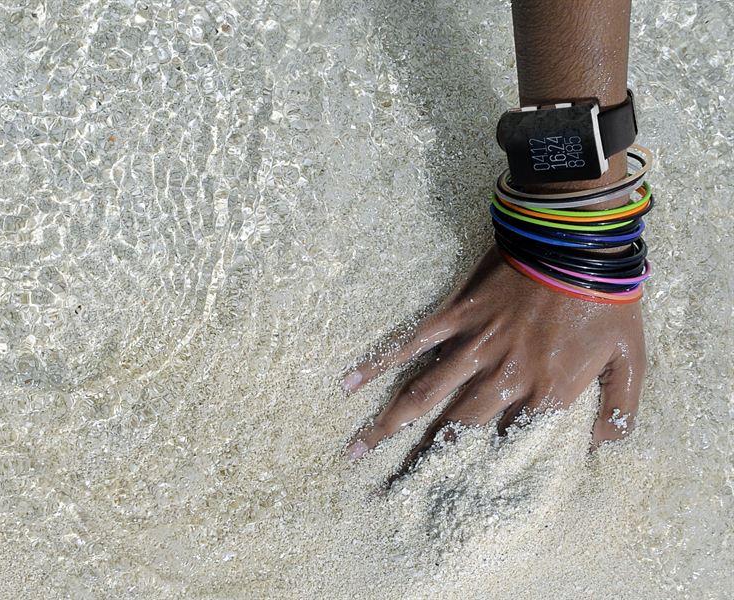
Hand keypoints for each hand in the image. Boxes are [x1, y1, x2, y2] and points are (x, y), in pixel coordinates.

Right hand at [342, 245, 645, 477]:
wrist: (581, 244)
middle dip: (419, 463)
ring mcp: (475, 346)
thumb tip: (602, 444)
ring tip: (356, 449)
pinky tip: (351, 381)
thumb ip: (622, 409)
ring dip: (388, 423)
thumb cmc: (608, 302)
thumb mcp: (632, 360)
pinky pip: (414, 342)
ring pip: (424, 393)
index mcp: (545, 392)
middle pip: (453, 429)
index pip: (508, 446)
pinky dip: (382, 362)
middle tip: (387, 490)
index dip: (479, 475)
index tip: (450, 499)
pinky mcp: (458, 316)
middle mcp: (502, 376)